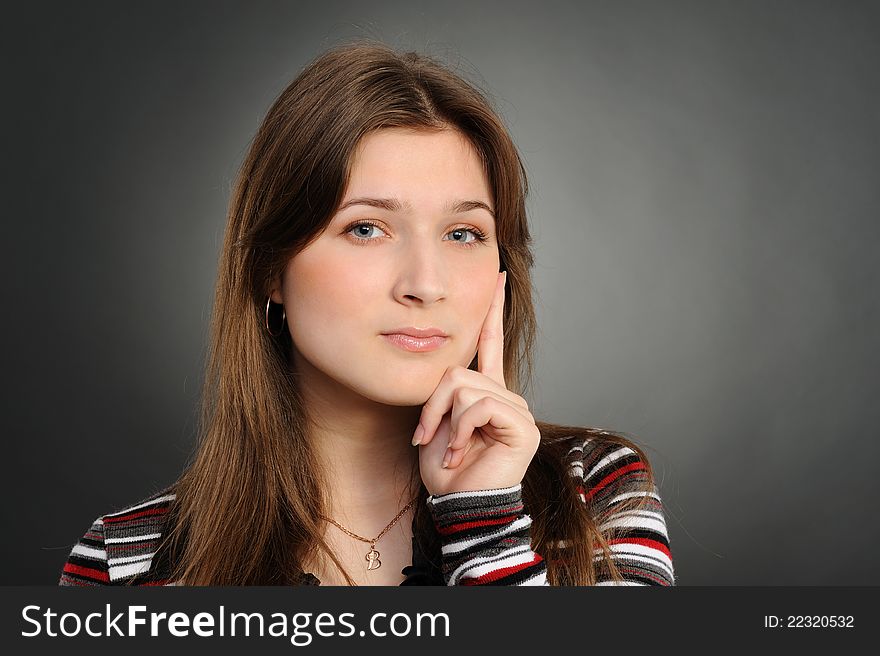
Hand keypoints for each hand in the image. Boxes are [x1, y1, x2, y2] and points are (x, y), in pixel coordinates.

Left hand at [414, 271, 540, 495]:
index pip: (490, 342)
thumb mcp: (436, 420)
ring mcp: (517, 409)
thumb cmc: (445, 467)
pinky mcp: (521, 424)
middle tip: (427, 436)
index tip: (498, 275)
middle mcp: (506, 395)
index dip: (492, 309)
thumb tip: (447, 369)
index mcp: (487, 391)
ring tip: (449, 448)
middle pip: (458, 371)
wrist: (458, 503)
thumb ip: (445, 391)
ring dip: (444, 420)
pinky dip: (460, 430)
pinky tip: (463, 452)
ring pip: (464, 387)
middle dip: (433, 405)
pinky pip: (477, 406)